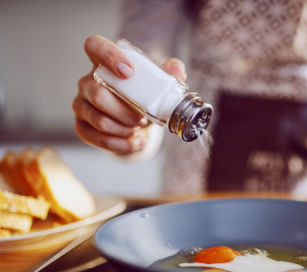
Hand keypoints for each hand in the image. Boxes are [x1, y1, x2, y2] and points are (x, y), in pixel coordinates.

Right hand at [72, 35, 186, 153]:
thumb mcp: (157, 83)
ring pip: (99, 120)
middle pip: (98, 94)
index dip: (108, 56)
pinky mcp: (82, 127)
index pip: (94, 46)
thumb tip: (178, 69)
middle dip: (126, 111)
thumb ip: (168, 73)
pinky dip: (122, 144)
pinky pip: (98, 139)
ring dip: (125, 128)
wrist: (136, 121)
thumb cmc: (143, 95)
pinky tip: (137, 142)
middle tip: (144, 117)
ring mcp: (81, 105)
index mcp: (104, 63)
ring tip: (140, 128)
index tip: (129, 72)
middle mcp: (87, 82)